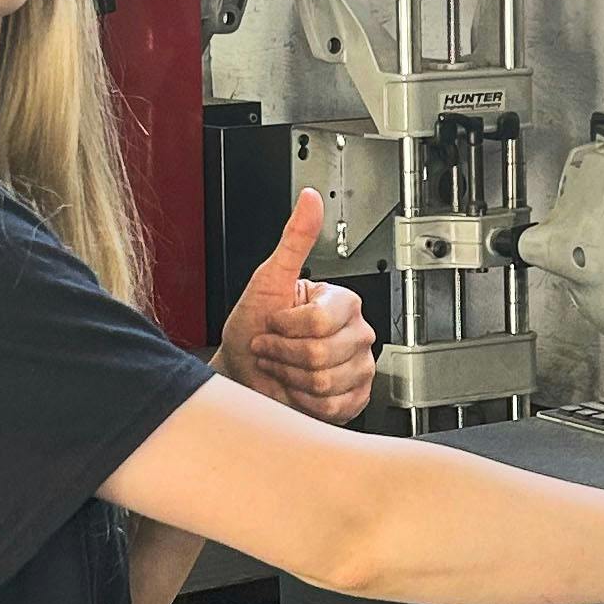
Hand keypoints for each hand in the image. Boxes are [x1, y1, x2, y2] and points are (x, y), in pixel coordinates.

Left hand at [217, 187, 376, 425]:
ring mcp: (359, 366)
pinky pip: (334, 405)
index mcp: (341, 302)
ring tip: (283, 365)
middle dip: (284, 353)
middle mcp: (357, 333)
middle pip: (321, 353)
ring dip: (291, 376)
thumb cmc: (253, 326)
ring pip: (325, 381)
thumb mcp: (268, 278)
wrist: (244, 370)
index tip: (274, 321)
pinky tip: (297, 386)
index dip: (285, 327)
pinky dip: (305, 400)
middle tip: (274, 347)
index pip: (319, 322)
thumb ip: (294, 239)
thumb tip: (309, 199)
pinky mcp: (355, 396)